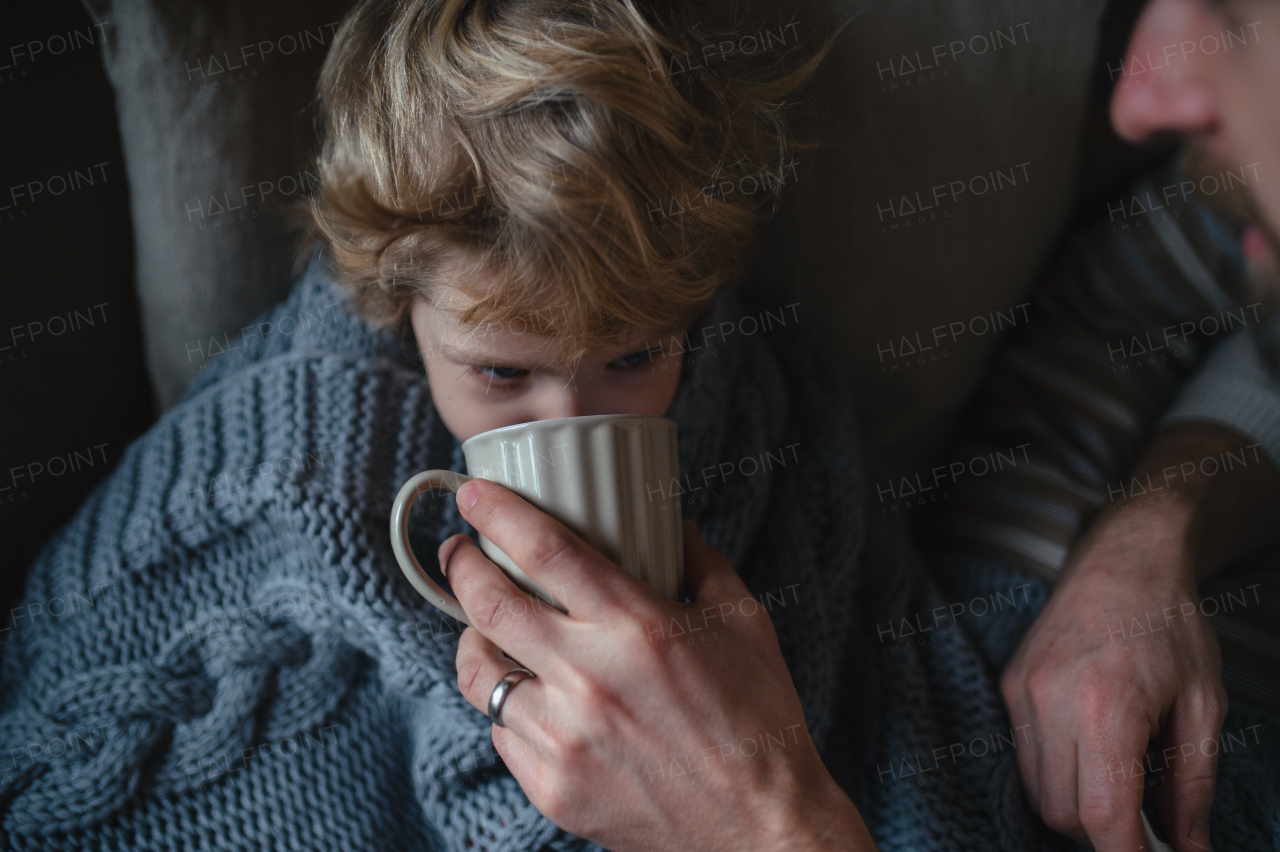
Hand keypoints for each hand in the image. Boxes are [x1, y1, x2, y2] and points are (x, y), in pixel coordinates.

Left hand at [437, 478, 876, 851]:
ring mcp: (564, 738)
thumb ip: (701, 564)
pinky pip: (501, 732)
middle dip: (462, 566)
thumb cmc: (760, 721)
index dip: (497, 514)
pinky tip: (527, 694)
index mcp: (638, 628)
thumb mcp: (744, 624)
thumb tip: (672, 526)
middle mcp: (590, 679)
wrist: (762, 828)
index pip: (545, 550)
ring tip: (485, 627)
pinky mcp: (553, 787)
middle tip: (460, 551)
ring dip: (474, 639)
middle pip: (489, 604)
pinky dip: (507, 705)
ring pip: (480, 673)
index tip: (474, 496)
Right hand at [1001, 424, 1279, 851]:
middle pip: (1062, 814)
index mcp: (1107, 705)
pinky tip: (1091, 749)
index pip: (1103, 816)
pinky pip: (1025, 758)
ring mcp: (1023, 692)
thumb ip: (1193, 788)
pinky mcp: (1009, 686)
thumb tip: (1188, 851)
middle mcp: (1051, 701)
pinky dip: (1057, 773)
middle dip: (1103, 832)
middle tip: (1143, 819)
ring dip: (1076, 806)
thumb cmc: (1171, 625)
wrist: (1123, 559)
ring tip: (1118, 777)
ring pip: (1036, 792)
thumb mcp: (1204, 707)